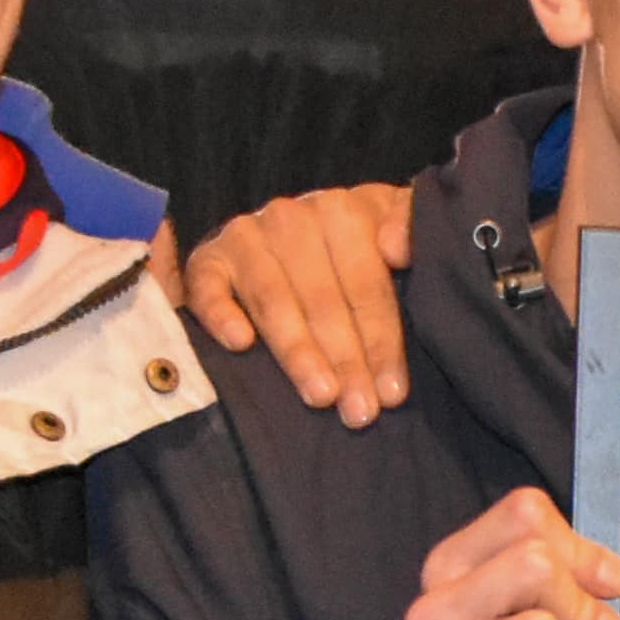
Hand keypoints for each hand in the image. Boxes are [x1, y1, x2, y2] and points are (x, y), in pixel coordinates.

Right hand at [183, 182, 418, 422]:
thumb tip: (397, 247)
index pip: (366, 284)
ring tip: (320, 395)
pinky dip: (221, 314)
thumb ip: (411, 224)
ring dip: (297, 351)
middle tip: (359, 410)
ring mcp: (247, 236)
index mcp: (342, 210)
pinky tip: (240, 344)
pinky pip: (208, 286)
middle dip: (345, 359)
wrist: (302, 232)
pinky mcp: (208, 257)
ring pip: (273, 299)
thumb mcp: (394, 226)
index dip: (381, 340)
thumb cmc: (361, 245)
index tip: (392, 392)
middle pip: (322, 298)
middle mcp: (291, 218)